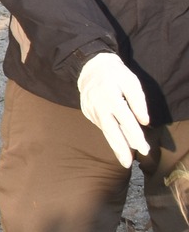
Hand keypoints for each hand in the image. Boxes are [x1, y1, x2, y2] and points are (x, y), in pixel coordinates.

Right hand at [77, 52, 150, 167]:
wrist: (90, 67)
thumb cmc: (116, 74)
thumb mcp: (131, 82)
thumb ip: (138, 101)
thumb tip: (144, 121)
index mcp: (111, 97)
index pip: (126, 121)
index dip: (136, 137)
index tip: (144, 149)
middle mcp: (98, 106)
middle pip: (110, 131)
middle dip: (120, 148)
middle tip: (127, 163)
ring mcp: (90, 109)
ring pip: (105, 131)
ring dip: (115, 145)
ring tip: (124, 159)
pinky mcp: (87, 112)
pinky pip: (101, 125)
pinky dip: (109, 134)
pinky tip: (117, 141)